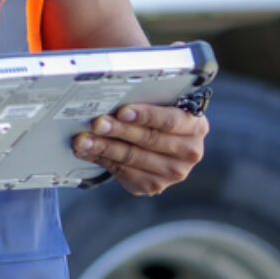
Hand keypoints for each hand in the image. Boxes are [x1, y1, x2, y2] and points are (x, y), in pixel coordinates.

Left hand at [72, 102, 208, 195]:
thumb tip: (117, 93)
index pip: (170, 120)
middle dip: (118, 130)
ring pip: (132, 158)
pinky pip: (123, 172)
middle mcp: (189, 152)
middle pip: (149, 140)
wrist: (164, 140)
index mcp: (196, 126)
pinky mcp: (154, 185)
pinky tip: (88, 151)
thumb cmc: (161, 113)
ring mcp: (173, 172)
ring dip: (104, 147)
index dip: (146, 115)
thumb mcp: (164, 102)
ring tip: (84, 139)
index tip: (122, 111)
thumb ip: (150, 97)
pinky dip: (102, 160)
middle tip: (97, 123)